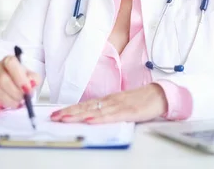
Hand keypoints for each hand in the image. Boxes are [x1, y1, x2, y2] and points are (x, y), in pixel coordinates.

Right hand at [0, 55, 40, 113]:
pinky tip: (1, 107)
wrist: (11, 91)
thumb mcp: (31, 79)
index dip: (19, 77)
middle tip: (22, 100)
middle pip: (2, 78)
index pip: (10, 62)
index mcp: (9, 61)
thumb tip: (31, 83)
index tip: (27, 89)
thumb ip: (33, 80)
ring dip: (7, 100)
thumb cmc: (20, 83)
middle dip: (14, 92)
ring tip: (15, 104)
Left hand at [50, 84, 167, 123]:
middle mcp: (110, 101)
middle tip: (54, 117)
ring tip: (65, 118)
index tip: (56, 113)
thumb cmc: (141, 101)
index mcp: (108, 100)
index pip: (85, 105)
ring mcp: (118, 105)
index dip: (70, 110)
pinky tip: (89, 120)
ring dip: (78, 115)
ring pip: (95, 111)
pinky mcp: (128, 112)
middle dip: (68, 113)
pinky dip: (99, 118)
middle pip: (86, 107)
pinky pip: (111, 116)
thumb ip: (108, 109)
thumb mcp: (121, 104)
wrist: (159, 95)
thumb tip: (92, 116)